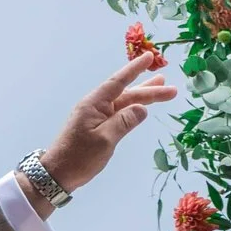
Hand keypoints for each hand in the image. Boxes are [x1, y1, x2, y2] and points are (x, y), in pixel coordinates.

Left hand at [38, 54, 178, 194]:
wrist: (58, 173)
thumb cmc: (79, 157)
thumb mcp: (105, 140)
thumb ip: (124, 122)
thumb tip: (142, 108)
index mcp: (94, 104)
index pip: (118, 82)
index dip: (135, 69)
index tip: (149, 57)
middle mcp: (96, 106)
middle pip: (127, 93)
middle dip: (149, 90)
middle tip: (172, 88)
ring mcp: (97, 117)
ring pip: (125, 103)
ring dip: (144, 97)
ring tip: (162, 89)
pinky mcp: (99, 127)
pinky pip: (120, 113)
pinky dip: (134, 108)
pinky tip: (143, 107)